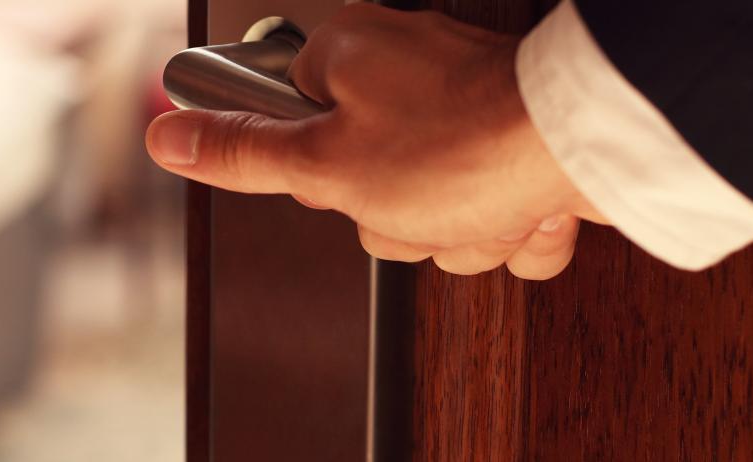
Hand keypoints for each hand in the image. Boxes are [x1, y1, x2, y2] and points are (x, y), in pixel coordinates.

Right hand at [146, 3, 602, 278]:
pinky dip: (515, 228)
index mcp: (354, 55)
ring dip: (461, 230)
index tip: (342, 173)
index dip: (317, 168)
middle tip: (416, 196)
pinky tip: (524, 210)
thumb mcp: (327, 166)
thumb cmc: (466, 145)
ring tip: (479, 202)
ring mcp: (474, 112)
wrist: (587, 150)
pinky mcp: (525, 151)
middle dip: (399, 217)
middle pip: (367, 182)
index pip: (293, 118)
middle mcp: (414, 70)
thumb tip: (166, 132)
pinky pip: (498, 215)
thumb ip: (244, 154)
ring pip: (437, 210)